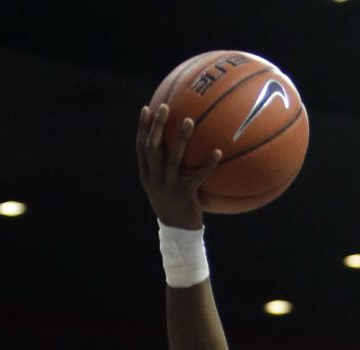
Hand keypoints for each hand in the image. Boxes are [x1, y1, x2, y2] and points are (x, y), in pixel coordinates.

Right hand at [137, 104, 221, 229]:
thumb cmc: (173, 205)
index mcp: (147, 176)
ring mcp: (169, 187)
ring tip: (190, 121)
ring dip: (181, 138)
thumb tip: (173, 143)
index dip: (142, 128)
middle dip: (158, 126)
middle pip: (152, 148)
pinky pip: (198, 175)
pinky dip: (208, 164)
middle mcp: (155, 179)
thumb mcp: (162, 186)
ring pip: (173, 158)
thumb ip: (163, 167)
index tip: (146, 108)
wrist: (178, 232)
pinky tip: (218, 152)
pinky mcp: (185, 194)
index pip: (141, 147)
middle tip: (166, 107)